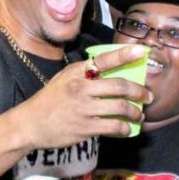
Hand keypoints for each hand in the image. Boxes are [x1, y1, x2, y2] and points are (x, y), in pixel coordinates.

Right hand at [16, 45, 152, 149]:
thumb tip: (111, 70)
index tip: (142, 51)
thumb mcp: (63, 79)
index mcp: (76, 72)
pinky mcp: (85, 128)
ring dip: (135, 111)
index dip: (125, 54)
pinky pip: (113, 127)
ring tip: (139, 114)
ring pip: (120, 107)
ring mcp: (83, 108)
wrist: (30, 123)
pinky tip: (127, 128)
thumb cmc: (49, 100)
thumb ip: (84, 73)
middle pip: (119, 86)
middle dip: (139, 91)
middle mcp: (80, 88)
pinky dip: (125, 128)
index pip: (104, 60)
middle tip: (148, 95)